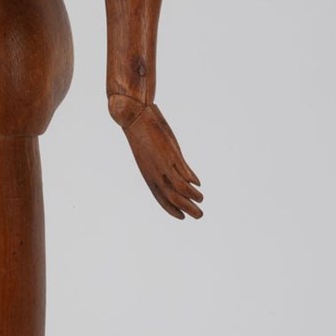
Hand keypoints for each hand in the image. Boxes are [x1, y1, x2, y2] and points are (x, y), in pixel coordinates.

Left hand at [117, 102, 202, 219]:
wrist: (133, 118)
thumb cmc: (141, 134)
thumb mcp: (150, 154)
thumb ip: (161, 166)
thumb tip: (176, 174)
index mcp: (148, 175)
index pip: (160, 199)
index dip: (171, 210)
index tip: (182, 217)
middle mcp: (155, 174)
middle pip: (172, 198)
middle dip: (186, 209)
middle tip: (199, 216)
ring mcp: (163, 165)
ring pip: (180, 189)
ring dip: (192, 197)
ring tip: (201, 200)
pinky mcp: (171, 155)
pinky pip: (184, 173)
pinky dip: (191, 180)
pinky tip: (198, 184)